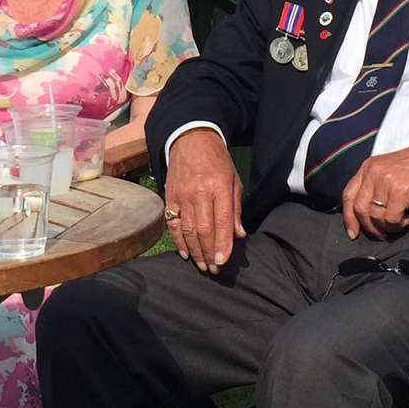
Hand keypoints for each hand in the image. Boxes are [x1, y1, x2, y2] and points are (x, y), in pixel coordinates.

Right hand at [164, 130, 244, 272]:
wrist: (190, 139)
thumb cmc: (217, 160)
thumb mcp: (234, 179)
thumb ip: (235, 209)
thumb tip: (238, 235)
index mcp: (219, 186)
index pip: (221, 221)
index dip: (222, 244)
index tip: (223, 262)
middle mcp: (199, 192)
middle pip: (203, 229)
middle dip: (209, 253)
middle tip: (214, 269)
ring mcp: (182, 195)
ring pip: (187, 230)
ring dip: (195, 251)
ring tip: (202, 265)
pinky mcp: (170, 197)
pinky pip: (173, 224)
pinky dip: (178, 241)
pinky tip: (185, 253)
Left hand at [340, 145, 408, 239]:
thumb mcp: (389, 168)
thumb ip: (375, 184)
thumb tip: (367, 213)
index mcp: (368, 166)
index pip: (348, 195)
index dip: (349, 218)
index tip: (353, 233)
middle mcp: (373, 172)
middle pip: (360, 209)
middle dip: (369, 227)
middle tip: (382, 234)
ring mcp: (386, 180)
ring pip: (375, 216)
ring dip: (388, 226)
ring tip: (400, 222)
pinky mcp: (400, 190)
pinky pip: (392, 218)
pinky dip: (399, 224)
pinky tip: (408, 218)